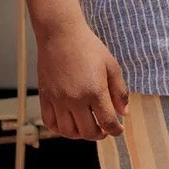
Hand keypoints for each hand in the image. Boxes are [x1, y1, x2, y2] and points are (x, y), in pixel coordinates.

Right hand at [36, 20, 128, 140]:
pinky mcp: (45, 96)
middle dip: (99, 134)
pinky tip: (68, 123)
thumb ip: (119, 91)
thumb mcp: (111, 66)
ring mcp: (58, 99)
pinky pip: (50, 122)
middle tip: (103, 129)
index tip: (118, 129)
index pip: (108, 122)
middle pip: (88, 132)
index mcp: (95, 91)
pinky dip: (59, 129)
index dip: (116, 130)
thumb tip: (124, 113)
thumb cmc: (88, 47)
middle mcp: (75, 99)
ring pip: (68, 131)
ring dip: (80, 134)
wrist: (60, 34)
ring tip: (86, 126)